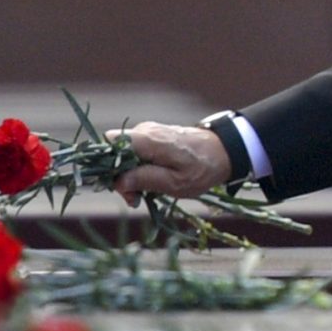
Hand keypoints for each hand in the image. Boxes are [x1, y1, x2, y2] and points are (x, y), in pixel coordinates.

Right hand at [112, 122, 229, 203]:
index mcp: (147, 139)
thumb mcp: (175, 182)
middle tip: (135, 199)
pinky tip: (151, 183)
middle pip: (114, 152)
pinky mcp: (152, 138)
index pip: (110, 144)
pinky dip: (139, 170)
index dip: (109, 167)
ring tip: (145, 195)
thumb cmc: (202, 168)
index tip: (124, 188)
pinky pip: (135, 154)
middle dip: (120, 177)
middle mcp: (144, 131)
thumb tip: (119, 181)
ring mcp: (148, 133)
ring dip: (130, 177)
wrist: (222, 152)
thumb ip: (146, 179)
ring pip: (124, 155)